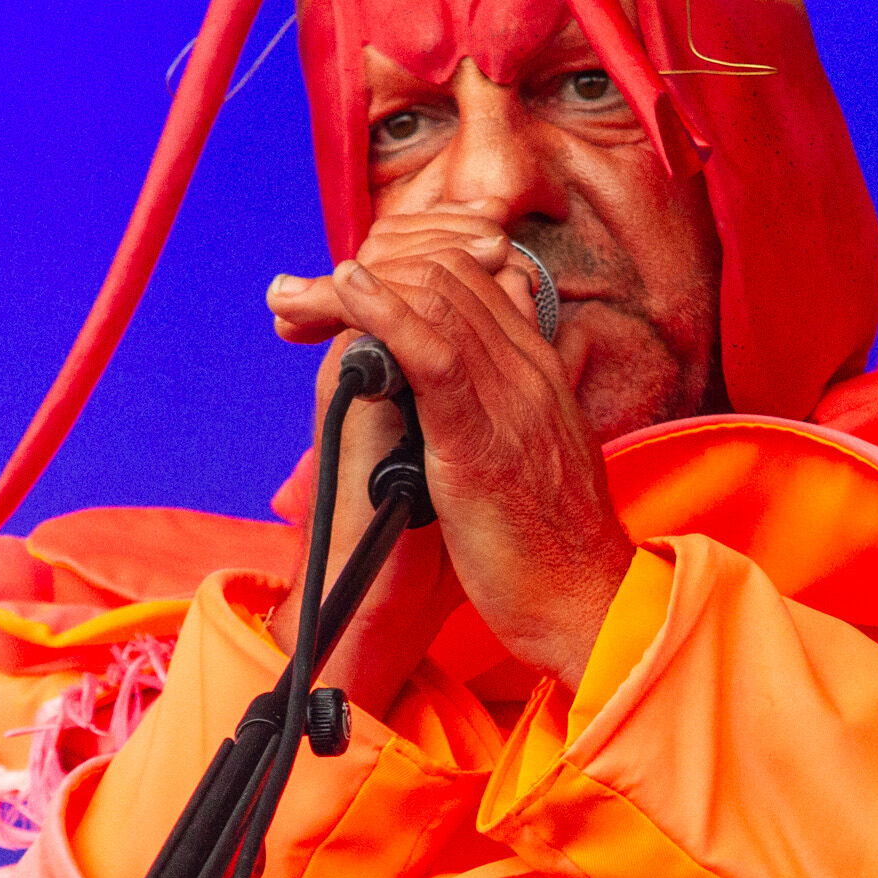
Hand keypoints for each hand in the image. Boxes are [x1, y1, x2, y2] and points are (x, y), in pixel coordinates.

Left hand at [266, 216, 634, 692]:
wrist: (587, 605)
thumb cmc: (551, 547)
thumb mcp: (531, 456)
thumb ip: (499, 409)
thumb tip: (454, 382)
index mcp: (537, 371)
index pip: (468, 277)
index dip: (392, 272)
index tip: (331, 296)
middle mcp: (526, 371)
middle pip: (445, 273)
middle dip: (359, 273)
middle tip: (291, 298)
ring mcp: (509, 401)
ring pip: (436, 300)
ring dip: (348, 290)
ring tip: (290, 297)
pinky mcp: (483, 442)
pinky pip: (437, 354)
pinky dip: (386, 315)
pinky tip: (346, 293)